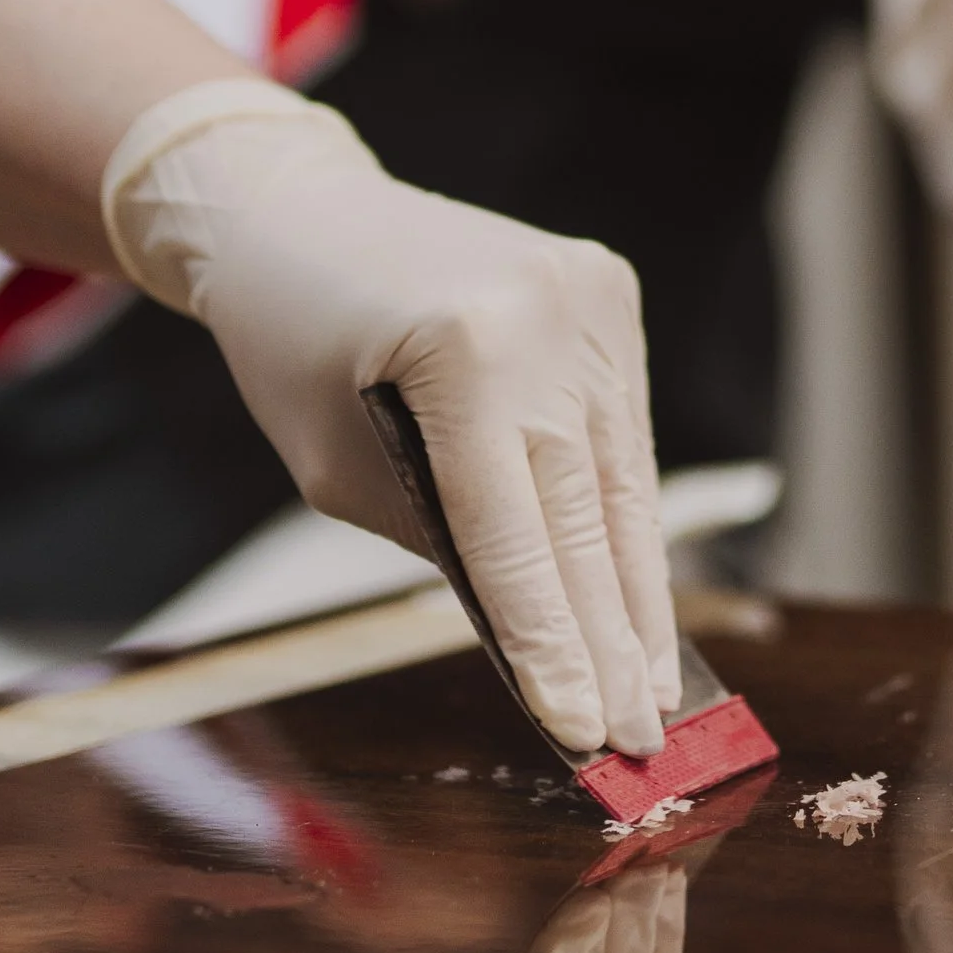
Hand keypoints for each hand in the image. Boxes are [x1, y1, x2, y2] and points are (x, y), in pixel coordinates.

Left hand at [101, 81, 676, 756]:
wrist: (302, 212)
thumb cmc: (297, 352)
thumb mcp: (336, 471)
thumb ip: (437, 541)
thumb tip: (537, 636)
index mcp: (460, 353)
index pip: (516, 535)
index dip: (553, 645)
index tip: (584, 733)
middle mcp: (544, 318)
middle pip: (587, 520)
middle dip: (612, 644)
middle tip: (642, 740)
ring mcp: (589, 299)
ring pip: (624, 482)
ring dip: (638, 596)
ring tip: (656, 691)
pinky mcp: (610, 292)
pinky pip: (623, 432)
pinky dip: (628, 517)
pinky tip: (642, 598)